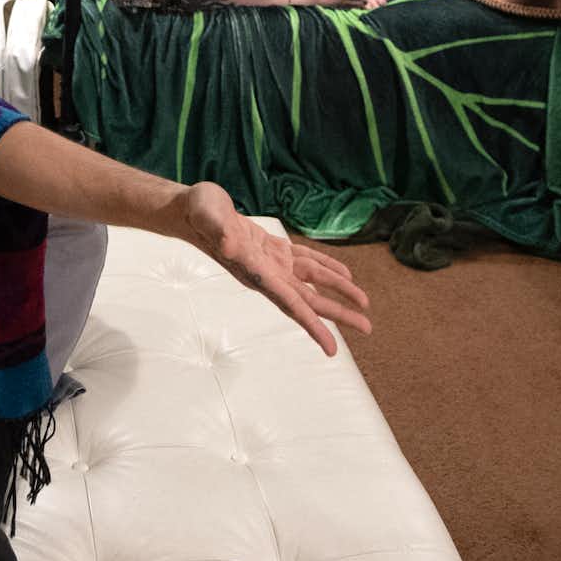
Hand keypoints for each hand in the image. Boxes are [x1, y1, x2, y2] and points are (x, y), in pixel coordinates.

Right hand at [172, 182, 371, 355]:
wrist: (191, 211)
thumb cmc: (199, 214)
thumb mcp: (209, 218)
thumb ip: (220, 232)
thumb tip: (231, 245)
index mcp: (257, 273)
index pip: (291, 304)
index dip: (313, 326)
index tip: (332, 348)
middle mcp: (268, 274)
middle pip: (309, 300)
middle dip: (338, 314)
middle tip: (368, 328)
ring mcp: (273, 262)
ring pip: (313, 281)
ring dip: (339, 291)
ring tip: (364, 302)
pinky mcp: (274, 248)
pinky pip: (307, 260)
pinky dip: (326, 267)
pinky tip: (343, 274)